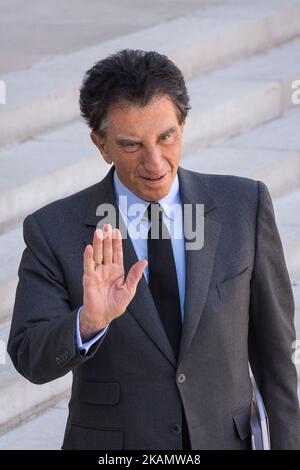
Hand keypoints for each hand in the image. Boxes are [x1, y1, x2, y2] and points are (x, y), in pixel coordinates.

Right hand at [80, 223, 146, 340]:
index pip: (117, 253)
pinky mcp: (89, 279)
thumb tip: (144, 261)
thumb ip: (135, 275)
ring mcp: (97, 273)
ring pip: (98, 255)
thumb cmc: (116, 304)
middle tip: (106, 226)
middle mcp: (106, 269)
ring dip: (98, 244)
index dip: (116, 242)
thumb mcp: (129, 289)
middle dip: (107, 239)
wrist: (103, 316)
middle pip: (107, 251)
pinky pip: (88, 266)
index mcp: (117, 270)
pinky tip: (89, 248)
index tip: (116, 230)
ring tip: (98, 232)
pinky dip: (88, 257)